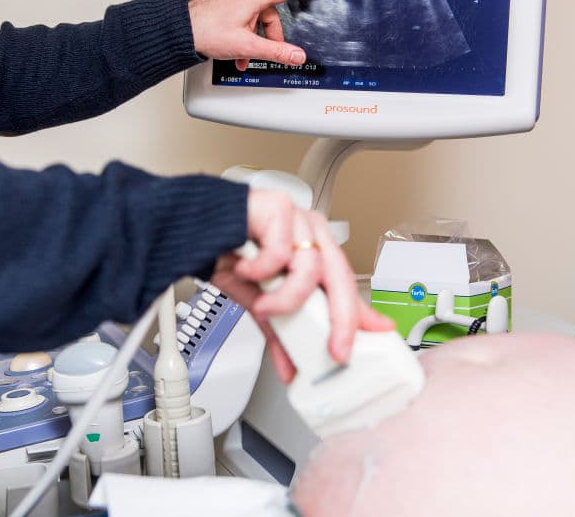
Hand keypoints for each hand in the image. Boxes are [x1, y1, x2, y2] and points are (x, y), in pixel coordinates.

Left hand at [188, 0, 318, 69]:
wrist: (180, 30)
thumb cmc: (207, 31)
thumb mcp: (247, 46)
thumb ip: (275, 51)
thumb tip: (296, 55)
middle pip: (268, 14)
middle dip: (267, 36)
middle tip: (262, 54)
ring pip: (253, 18)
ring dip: (252, 38)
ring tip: (242, 56)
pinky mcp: (223, 2)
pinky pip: (241, 17)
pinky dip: (242, 33)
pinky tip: (234, 48)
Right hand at [210, 189, 393, 382]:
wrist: (194, 229)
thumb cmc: (228, 255)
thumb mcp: (260, 300)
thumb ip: (281, 329)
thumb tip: (290, 366)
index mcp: (314, 251)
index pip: (346, 285)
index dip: (362, 312)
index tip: (380, 335)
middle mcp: (311, 233)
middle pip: (340, 277)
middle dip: (341, 319)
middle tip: (336, 349)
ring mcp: (298, 219)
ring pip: (310, 268)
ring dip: (286, 298)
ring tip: (264, 305)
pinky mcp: (278, 208)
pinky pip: (279, 251)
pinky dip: (260, 269)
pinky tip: (244, 269)